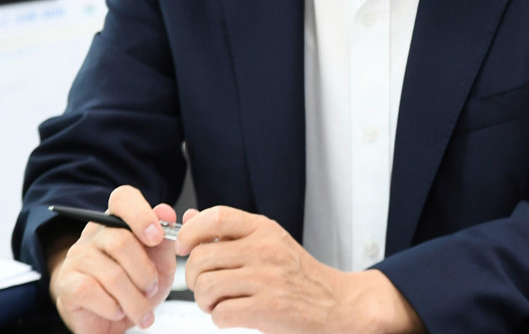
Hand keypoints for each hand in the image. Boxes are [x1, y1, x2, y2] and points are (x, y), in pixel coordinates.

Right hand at [48, 186, 176, 333]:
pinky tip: (118, 311)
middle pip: (121, 241)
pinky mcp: (67, 283)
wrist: (110, 319)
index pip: (123, 198)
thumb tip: (166, 211)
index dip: (141, 214)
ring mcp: (78, 256)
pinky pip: (91, 291)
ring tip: (142, 308)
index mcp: (118, 219)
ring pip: (112, 274)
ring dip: (134, 298)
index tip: (157, 238)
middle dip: (145, 272)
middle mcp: (95, 232)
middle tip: (152, 288)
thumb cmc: (136, 284)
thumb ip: (165, 238)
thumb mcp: (159, 262)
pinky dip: (113, 307)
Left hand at [177, 206, 424, 333]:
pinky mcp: (268, 309)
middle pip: (202, 258)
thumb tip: (188, 218)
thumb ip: (228, 231)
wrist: (335, 303)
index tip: (184, 247)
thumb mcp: (267, 241)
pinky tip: (234, 314)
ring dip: (205, 301)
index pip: (215, 218)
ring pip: (206, 287)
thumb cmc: (296, 273)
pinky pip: (220, 314)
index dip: (190, 232)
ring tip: (219, 302)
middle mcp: (264, 248)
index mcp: (263, 228)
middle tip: (207, 286)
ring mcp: (266, 278)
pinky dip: (220, 319)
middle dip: (195, 278)